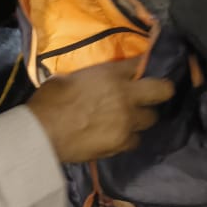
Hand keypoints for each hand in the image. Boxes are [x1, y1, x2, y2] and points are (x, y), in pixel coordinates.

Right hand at [27, 57, 173, 162]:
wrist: (44, 133)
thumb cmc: (49, 101)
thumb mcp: (68, 78)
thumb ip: (89, 79)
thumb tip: (92, 82)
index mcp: (110, 74)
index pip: (139, 64)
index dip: (142, 66)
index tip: (141, 69)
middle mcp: (126, 95)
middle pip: (162, 91)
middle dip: (160, 91)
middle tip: (150, 95)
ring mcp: (128, 121)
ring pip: (150, 118)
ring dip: (140, 118)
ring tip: (127, 120)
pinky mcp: (123, 143)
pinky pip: (135, 139)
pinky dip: (128, 137)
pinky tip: (116, 136)